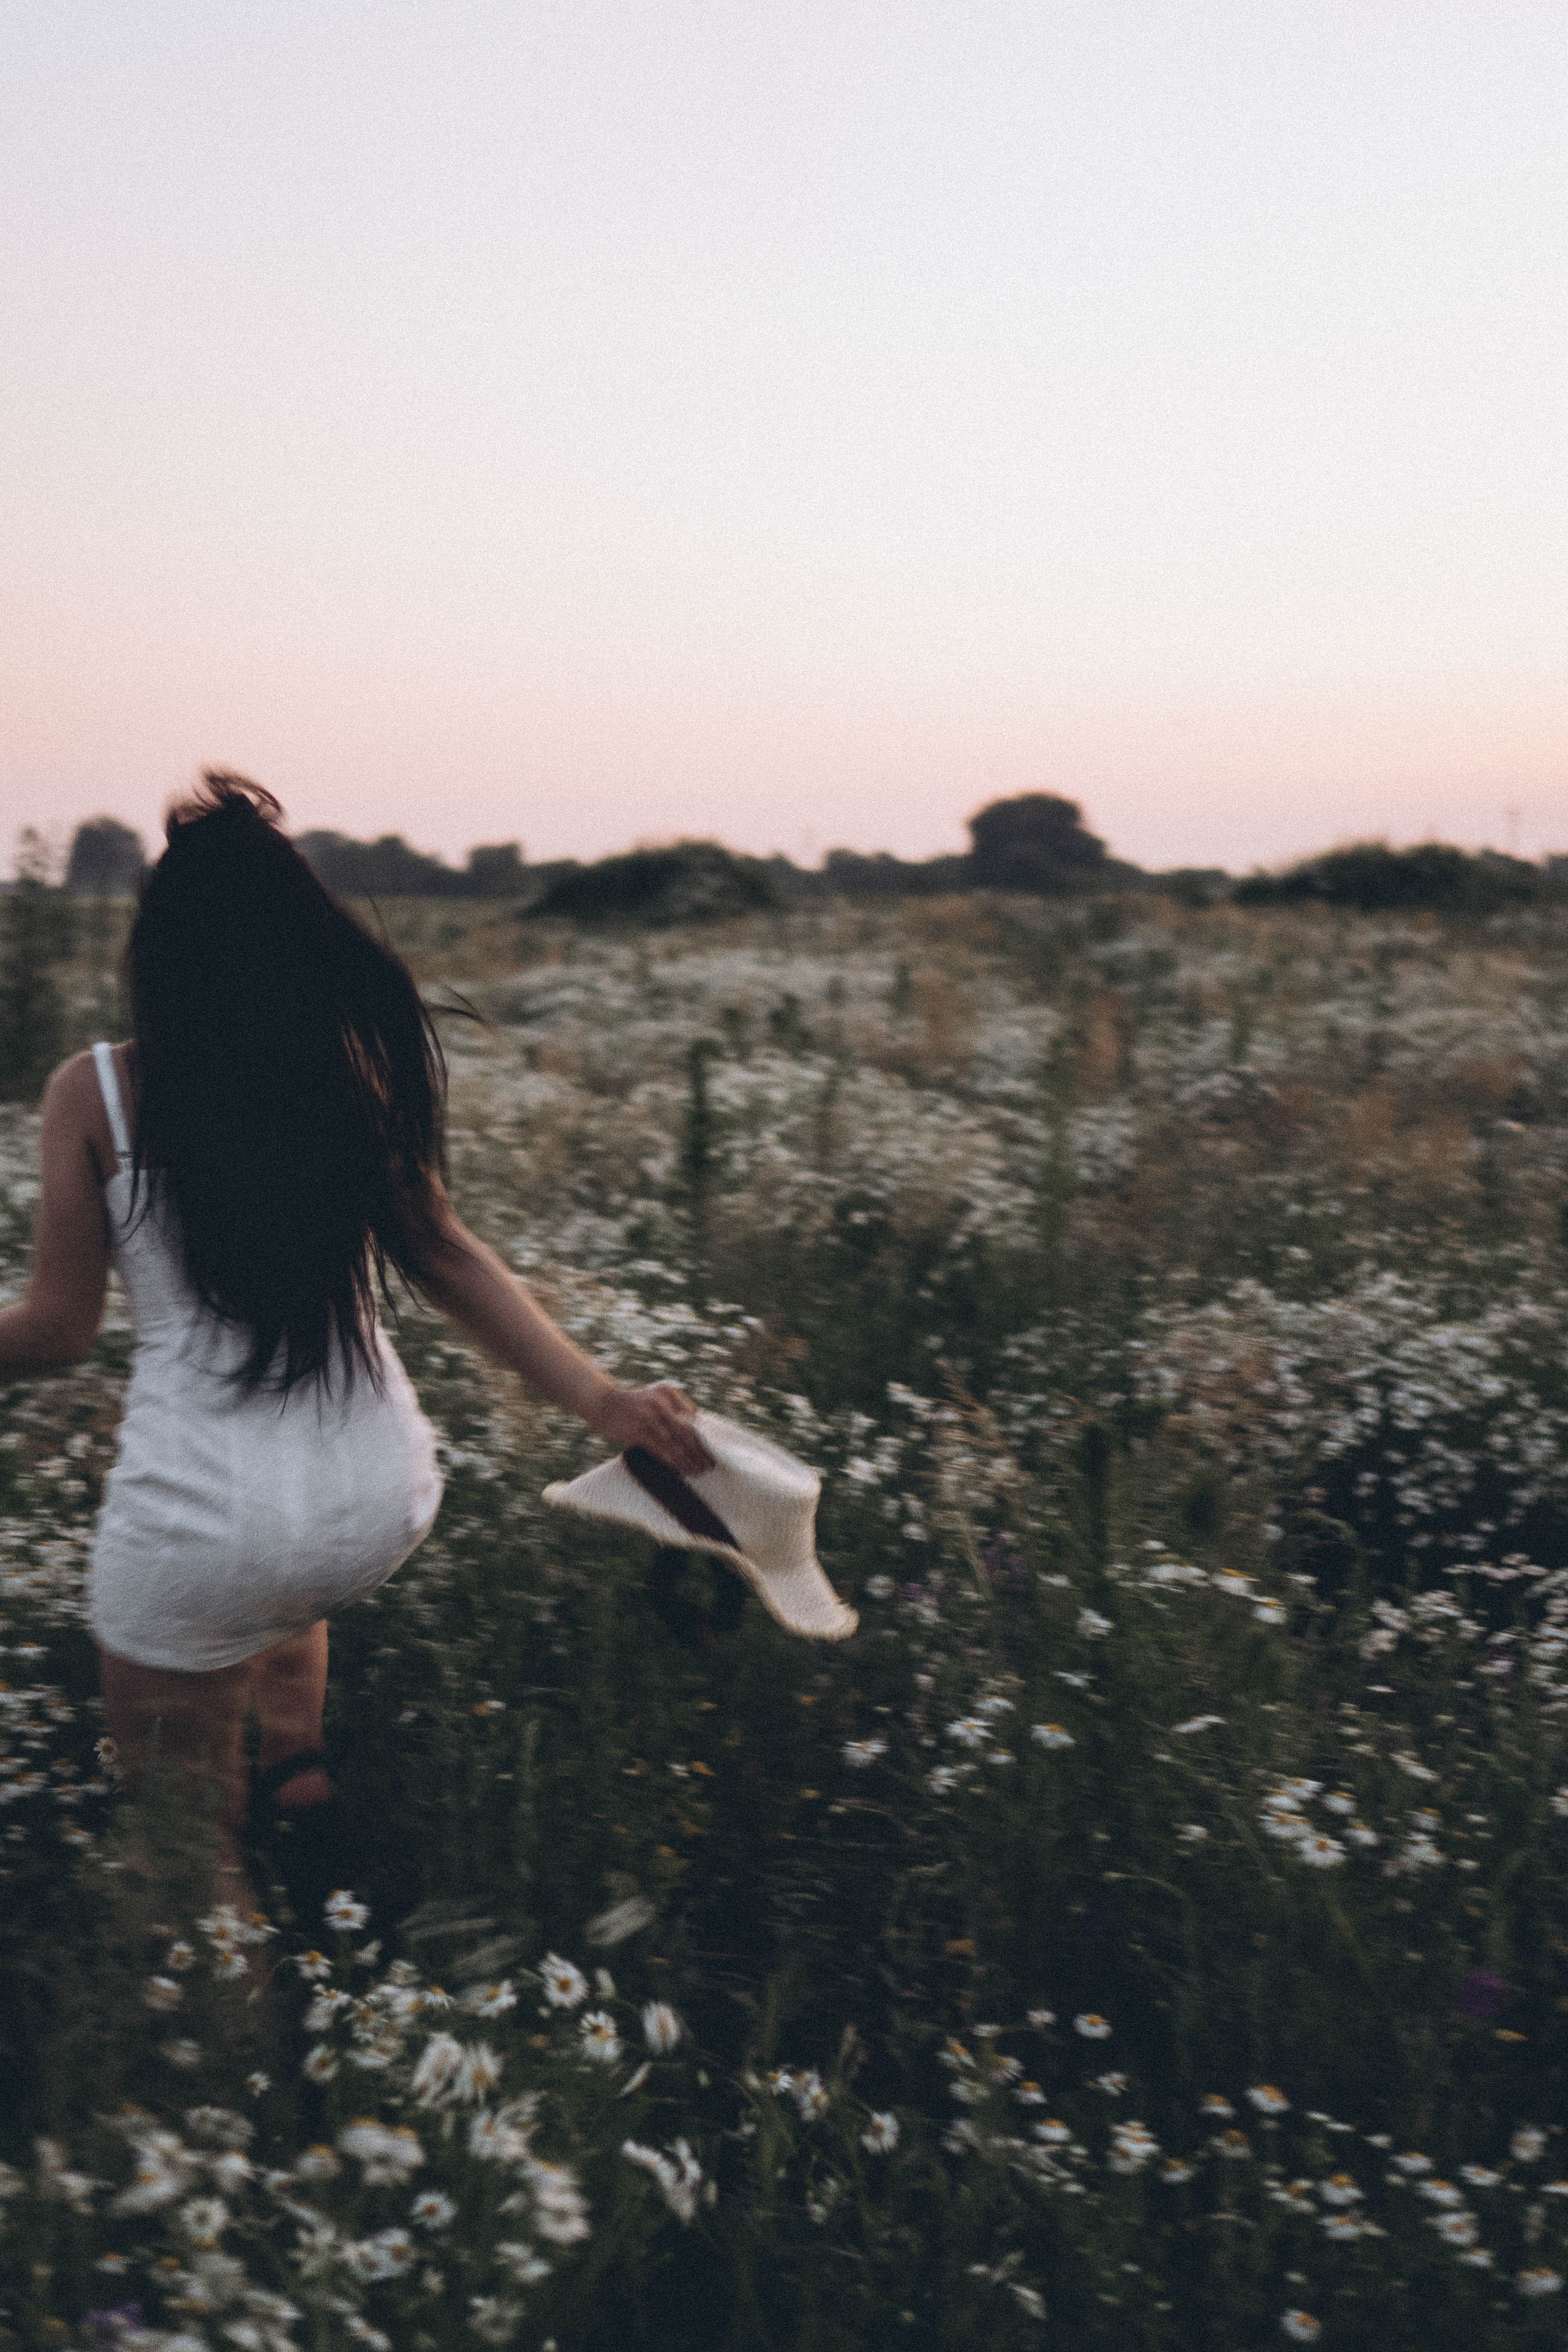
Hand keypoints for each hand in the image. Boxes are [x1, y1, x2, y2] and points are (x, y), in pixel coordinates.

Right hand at [588, 1381, 714, 1478]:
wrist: (603, 1403)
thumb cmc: (634, 1404)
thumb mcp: (655, 1396)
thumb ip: (675, 1408)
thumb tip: (697, 1428)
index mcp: (668, 1394)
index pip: (692, 1418)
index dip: (703, 1436)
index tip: (712, 1450)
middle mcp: (660, 1404)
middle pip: (686, 1432)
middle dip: (699, 1451)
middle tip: (709, 1465)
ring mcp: (648, 1418)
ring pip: (674, 1444)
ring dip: (687, 1459)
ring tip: (698, 1471)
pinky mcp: (637, 1432)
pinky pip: (658, 1450)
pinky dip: (671, 1461)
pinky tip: (680, 1469)